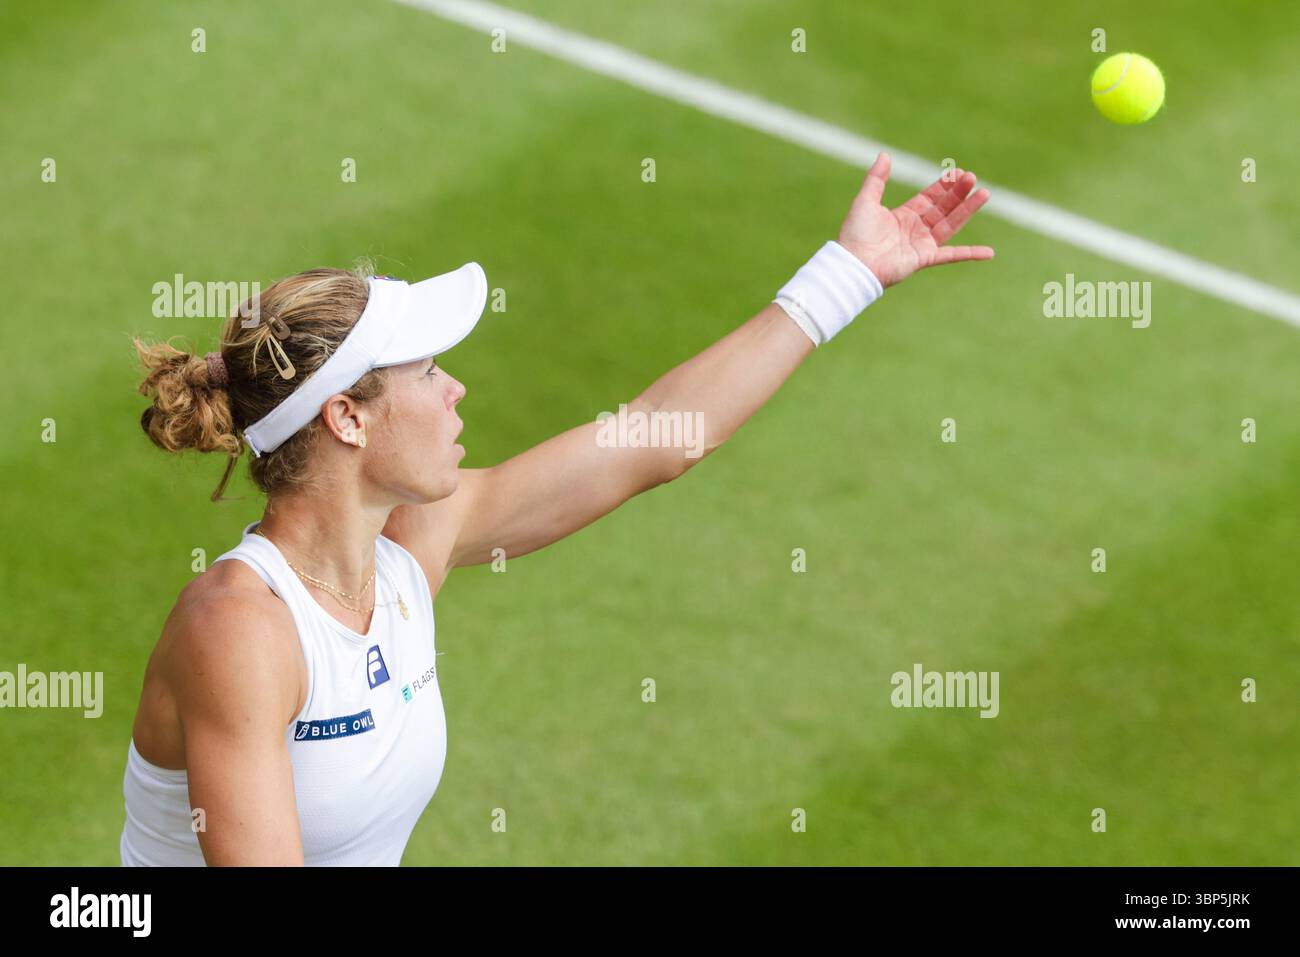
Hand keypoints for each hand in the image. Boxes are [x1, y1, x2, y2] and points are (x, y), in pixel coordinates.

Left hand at [836, 152, 993, 287]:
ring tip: (984, 194)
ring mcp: (921, 245)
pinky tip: (989, 253)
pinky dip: (970, 254)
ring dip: (967, 210)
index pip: (930, 198)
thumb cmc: (855, 234)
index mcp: (903, 216)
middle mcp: (915, 229)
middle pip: (943, 208)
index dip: (944, 185)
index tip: (959, 172)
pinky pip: (951, 256)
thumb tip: (885, 154)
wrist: (853, 263)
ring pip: (950, 225)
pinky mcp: (924, 259)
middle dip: (958, 193)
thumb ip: (876, 178)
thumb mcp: (865, 200)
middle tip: (972, 178)